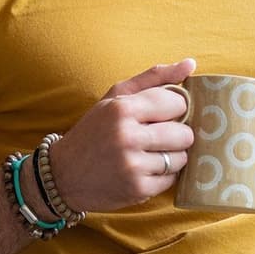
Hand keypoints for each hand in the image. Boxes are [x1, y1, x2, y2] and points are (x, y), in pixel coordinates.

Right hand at [48, 59, 197, 212]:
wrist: (63, 174)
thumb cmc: (94, 130)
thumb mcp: (115, 97)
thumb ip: (154, 77)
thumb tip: (191, 64)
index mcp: (122, 109)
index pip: (177, 103)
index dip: (175, 109)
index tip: (163, 114)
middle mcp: (127, 136)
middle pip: (184, 134)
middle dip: (177, 135)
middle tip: (157, 137)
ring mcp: (132, 165)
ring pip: (180, 158)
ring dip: (171, 157)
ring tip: (149, 154)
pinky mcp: (137, 190)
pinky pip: (171, 180)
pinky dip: (162, 176)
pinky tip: (144, 170)